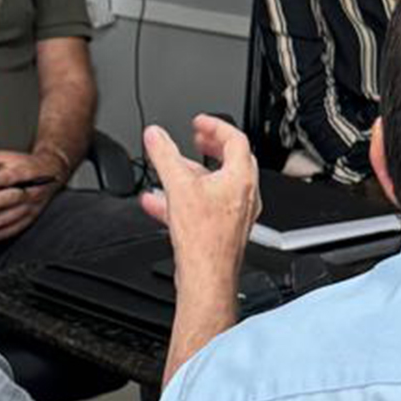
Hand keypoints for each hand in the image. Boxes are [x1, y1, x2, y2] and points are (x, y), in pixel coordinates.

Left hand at [0, 145, 65, 242]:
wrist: (52, 173)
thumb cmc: (25, 165)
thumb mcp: (8, 157)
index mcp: (26, 172)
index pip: (12, 176)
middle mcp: (31, 190)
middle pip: (14, 198)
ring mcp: (32, 206)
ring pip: (14, 216)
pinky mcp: (31, 217)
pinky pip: (16, 228)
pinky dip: (1, 233)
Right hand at [141, 115, 258, 282]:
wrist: (206, 278)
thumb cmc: (204, 240)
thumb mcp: (177, 186)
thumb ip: (164, 155)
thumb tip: (155, 136)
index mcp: (241, 178)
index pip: (236, 139)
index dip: (216, 125)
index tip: (199, 122)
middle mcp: (245, 195)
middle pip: (232, 161)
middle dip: (211, 148)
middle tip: (196, 140)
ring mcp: (237, 214)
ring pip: (217, 186)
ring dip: (194, 174)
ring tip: (173, 170)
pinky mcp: (225, 231)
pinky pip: (207, 207)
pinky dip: (187, 199)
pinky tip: (160, 203)